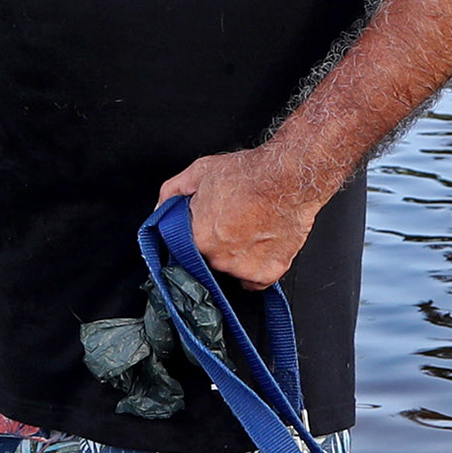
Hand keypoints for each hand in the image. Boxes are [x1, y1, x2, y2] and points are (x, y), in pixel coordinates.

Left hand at [155, 145, 327, 289]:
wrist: (290, 177)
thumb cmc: (249, 173)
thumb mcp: (200, 172)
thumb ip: (172, 193)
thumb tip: (161, 211)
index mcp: (198, 237)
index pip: (185, 251)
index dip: (196, 238)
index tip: (207, 230)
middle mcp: (219, 258)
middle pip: (210, 261)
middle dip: (218, 245)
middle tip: (231, 224)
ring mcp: (244, 268)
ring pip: (232, 270)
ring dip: (238, 256)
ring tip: (250, 230)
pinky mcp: (269, 272)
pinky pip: (256, 280)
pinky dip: (258, 267)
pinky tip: (262, 244)